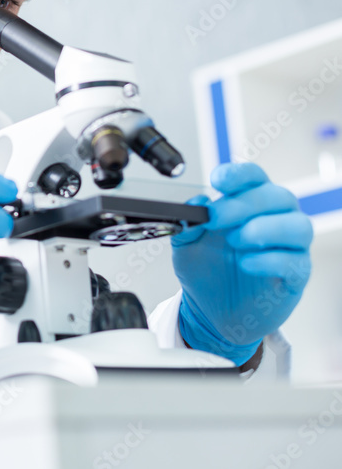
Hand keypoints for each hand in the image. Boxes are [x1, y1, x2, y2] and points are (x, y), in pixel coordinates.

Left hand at [172, 162, 311, 365]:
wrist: (211, 310)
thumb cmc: (206, 270)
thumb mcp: (185, 246)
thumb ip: (186, 225)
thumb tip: (193, 204)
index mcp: (249, 204)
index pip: (254, 177)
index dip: (239, 174)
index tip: (217, 181)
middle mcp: (275, 219)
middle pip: (277, 196)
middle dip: (244, 204)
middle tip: (215, 218)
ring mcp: (289, 247)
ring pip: (299, 225)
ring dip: (266, 228)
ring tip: (235, 240)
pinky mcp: (295, 276)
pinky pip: (296, 262)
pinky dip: (270, 260)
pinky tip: (246, 264)